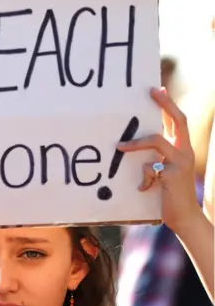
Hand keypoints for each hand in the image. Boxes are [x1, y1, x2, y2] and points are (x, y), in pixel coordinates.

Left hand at [119, 87, 198, 235]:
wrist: (185, 218)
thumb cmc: (169, 192)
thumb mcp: (164, 168)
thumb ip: (156, 154)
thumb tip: (137, 138)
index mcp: (182, 148)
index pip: (178, 120)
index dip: (168, 103)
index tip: (158, 88)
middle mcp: (184, 152)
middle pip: (178, 120)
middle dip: (165, 104)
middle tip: (152, 91)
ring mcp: (179, 163)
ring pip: (156, 141)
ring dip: (136, 143)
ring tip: (120, 146)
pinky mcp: (171, 176)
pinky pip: (150, 168)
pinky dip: (143, 178)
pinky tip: (142, 188)